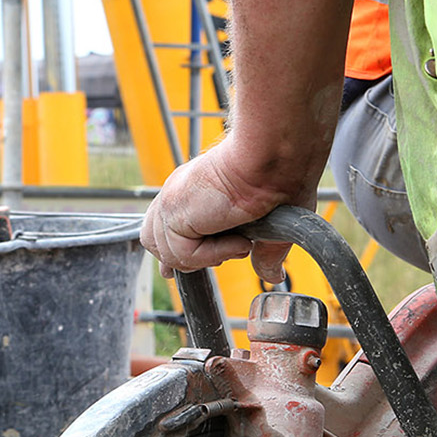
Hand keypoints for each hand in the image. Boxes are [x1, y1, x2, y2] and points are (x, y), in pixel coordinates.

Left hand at [141, 138, 315, 282]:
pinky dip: (212, 255)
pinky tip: (237, 240)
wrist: (273, 160)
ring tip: (239, 242)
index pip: (165, 229)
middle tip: (229, 249)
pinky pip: (183, 255)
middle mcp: (178, 195)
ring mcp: (172, 202)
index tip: (179, 270)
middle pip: (156, 243)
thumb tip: (273, 276)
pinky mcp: (173, 212)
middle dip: (188, 260)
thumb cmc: (280, 177)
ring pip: (169, 255)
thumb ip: (263, 252)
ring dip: (207, 258)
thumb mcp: (268, 224)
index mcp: (194, 191)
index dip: (172, 253)